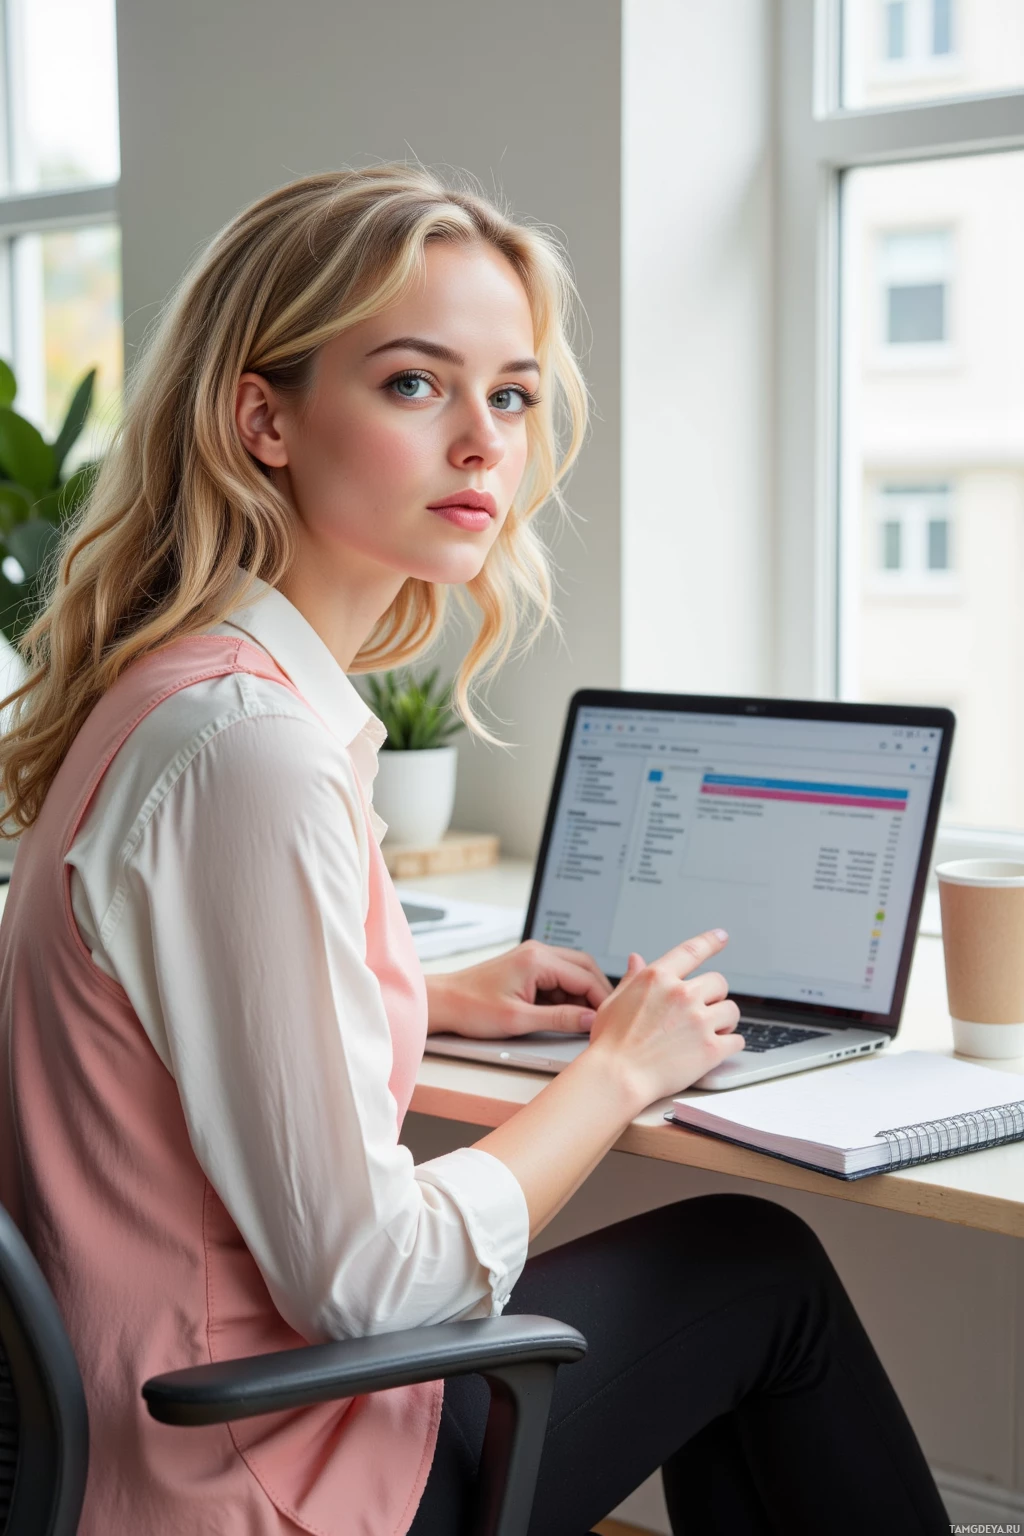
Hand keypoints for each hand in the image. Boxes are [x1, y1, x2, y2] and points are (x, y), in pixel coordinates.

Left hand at [425, 940, 613, 1039]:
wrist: (444, 1001)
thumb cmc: (472, 1008)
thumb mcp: (519, 1020)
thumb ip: (559, 1019)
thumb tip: (590, 1020)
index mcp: (538, 960)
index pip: (585, 976)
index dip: (602, 1000)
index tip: (610, 1020)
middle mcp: (538, 952)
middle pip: (585, 967)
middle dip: (597, 993)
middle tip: (605, 1019)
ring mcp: (533, 957)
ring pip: (573, 972)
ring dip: (582, 994)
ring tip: (584, 1021)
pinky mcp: (528, 966)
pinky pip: (559, 977)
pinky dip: (567, 994)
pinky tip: (565, 1014)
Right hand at [585, 930, 743, 1107]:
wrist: (617, 1077)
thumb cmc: (611, 1044)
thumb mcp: (613, 1002)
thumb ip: (631, 979)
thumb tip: (636, 960)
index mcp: (658, 978)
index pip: (692, 950)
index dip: (710, 941)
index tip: (721, 936)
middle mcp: (682, 994)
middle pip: (719, 982)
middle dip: (713, 996)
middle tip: (703, 1011)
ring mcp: (698, 1021)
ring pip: (732, 1010)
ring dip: (724, 1020)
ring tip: (709, 1032)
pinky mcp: (711, 1048)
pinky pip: (737, 1040)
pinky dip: (730, 1044)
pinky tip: (716, 1049)